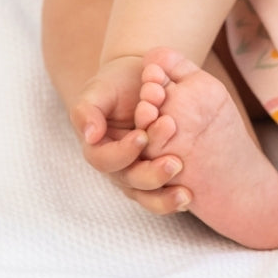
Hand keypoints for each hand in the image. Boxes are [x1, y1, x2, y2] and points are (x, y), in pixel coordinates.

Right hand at [70, 55, 191, 213]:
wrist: (140, 78)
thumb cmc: (115, 84)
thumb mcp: (98, 90)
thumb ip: (87, 110)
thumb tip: (90, 135)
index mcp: (98, 148)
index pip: (105, 160)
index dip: (122, 153)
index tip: (142, 136)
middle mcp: (116, 166)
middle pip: (130, 181)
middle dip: (151, 175)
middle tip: (174, 163)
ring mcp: (136, 173)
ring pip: (146, 195)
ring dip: (164, 197)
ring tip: (185, 193)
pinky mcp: (155, 174)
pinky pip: (161, 194)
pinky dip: (173, 199)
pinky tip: (190, 196)